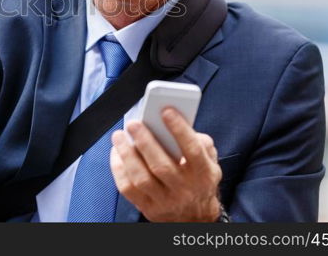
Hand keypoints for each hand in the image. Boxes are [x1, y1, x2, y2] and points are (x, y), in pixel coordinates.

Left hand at [110, 107, 221, 221]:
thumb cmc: (199, 181)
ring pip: (141, 178)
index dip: (179, 129)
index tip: (166, 110)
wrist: (195, 216)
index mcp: (203, 174)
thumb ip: (201, 142)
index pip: (192, 150)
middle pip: (161, 165)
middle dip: (145, 141)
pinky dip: (118, 169)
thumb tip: (181, 122)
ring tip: (119, 136)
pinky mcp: (148, 208)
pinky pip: (127, 188)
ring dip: (126, 154)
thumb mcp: (211, 162)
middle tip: (133, 123)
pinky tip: (116, 153)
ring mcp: (165, 201)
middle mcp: (184, 189)